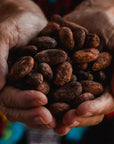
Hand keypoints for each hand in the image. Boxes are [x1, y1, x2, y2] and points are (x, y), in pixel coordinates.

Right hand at [0, 0, 55, 128]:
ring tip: (64, 119)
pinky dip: (62, 103)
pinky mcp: (48, 81)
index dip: (24, 101)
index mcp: (6, 81)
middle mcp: (20, 87)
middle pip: (24, 108)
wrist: (30, 21)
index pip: (10, 98)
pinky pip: (54, 96)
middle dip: (37, 114)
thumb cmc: (15, 25)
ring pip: (39, 107)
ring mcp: (34, 86)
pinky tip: (73, 107)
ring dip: (51, 114)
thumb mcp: (4, 36)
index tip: (40, 99)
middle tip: (51, 119)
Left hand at [54, 0, 113, 134]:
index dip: (92, 109)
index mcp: (104, 86)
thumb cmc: (109, 30)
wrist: (90, 19)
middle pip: (82, 108)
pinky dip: (45, 93)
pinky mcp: (59, 74)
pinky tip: (36, 99)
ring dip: (57, 111)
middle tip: (62, 123)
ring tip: (47, 118)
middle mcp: (88, 88)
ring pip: (66, 102)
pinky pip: (52, 86)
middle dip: (73, 116)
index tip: (80, 111)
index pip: (102, 104)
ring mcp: (73, 82)